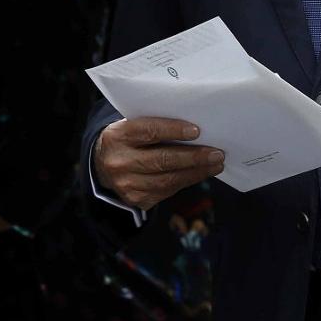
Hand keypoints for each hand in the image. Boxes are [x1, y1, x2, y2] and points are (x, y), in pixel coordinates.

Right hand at [94, 117, 224, 210]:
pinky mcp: (135, 198)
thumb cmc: (131, 137)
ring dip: (196, 172)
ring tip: (216, 164)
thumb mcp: (135, 123)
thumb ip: (158, 122)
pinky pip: (166, 191)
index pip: (148, 131)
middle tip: (217, 153)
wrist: (103, 162)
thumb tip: (198, 126)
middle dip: (193, 157)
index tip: (197, 131)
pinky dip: (187, 181)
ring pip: (167, 180)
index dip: (173, 130)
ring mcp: (125, 184)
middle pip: (161, 160)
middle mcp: (119, 161)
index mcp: (118, 136)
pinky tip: (201, 173)